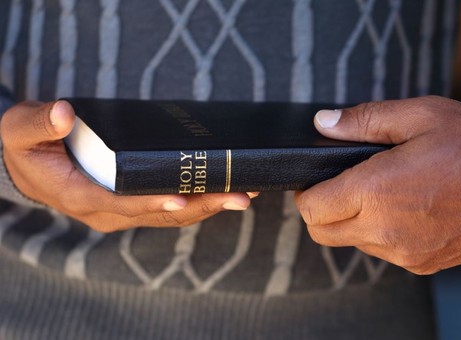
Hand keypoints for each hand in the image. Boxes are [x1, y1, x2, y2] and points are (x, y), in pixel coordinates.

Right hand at [1, 100, 250, 231]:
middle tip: (239, 195)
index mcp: (78, 195)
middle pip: (159, 213)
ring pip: (172, 216)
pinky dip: (200, 201)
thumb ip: (37, 123)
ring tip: (245, 192)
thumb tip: (63, 113)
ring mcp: (124, 213)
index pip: (121, 203)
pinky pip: (172, 209)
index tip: (182, 197)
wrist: (30, 167)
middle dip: (201, 205)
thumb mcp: (19, 130)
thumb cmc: (27, 147)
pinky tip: (226, 189)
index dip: (151, 201)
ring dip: (210, 205)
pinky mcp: (136, 206)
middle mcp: (106, 212)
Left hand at [295, 96, 460, 273]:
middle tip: (342, 185)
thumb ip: (364, 120)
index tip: (317, 178)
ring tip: (382, 194)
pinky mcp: (422, 264)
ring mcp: (403, 252)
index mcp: (375, 190)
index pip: (312, 208)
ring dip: (354, 222)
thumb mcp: (419, 115)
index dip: (307, 191)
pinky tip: (407, 210)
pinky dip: (383, 235)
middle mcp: (383, 229)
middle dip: (322, 210)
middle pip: (323, 233)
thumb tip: (323, 123)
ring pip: (354, 244)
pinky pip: (385, 254)